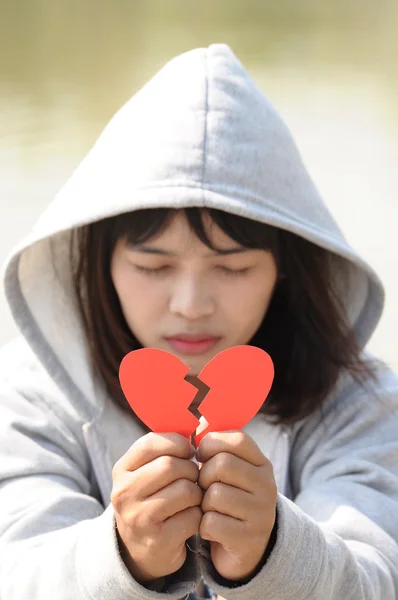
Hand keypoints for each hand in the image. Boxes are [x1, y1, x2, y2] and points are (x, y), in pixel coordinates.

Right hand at [111, 432, 202, 583]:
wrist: (138, 550)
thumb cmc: (151, 499)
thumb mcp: (145, 473)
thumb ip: (163, 450)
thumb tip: (197, 428)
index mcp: (121, 470)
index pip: (149, 443)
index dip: (176, 442)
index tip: (187, 450)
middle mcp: (124, 493)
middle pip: (171, 466)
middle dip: (190, 469)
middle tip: (193, 477)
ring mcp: (139, 518)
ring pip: (186, 490)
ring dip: (197, 493)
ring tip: (192, 498)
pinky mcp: (158, 541)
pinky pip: (193, 516)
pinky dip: (199, 515)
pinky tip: (190, 518)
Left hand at [197, 431, 276, 581]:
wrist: (247, 547)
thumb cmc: (230, 497)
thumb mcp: (230, 469)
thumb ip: (217, 444)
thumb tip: (201, 418)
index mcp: (262, 463)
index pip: (237, 439)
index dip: (211, 444)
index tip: (202, 455)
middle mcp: (267, 486)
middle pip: (222, 465)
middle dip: (203, 476)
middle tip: (204, 486)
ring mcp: (261, 514)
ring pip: (214, 495)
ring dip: (203, 503)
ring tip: (210, 508)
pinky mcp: (248, 539)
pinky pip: (211, 523)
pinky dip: (203, 526)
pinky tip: (212, 528)